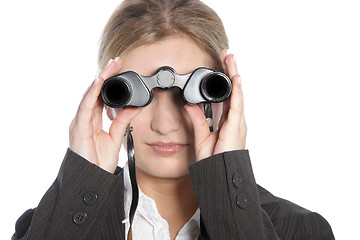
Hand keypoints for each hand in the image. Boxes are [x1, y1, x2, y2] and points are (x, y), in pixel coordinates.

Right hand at [69, 58, 140, 172]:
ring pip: (90, 95)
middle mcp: (84, 119)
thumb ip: (123, 121)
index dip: (109, 83)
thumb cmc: (99, 162)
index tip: (119, 71)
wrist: (92, 180)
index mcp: (92, 121)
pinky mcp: (79, 128)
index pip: (100, 97)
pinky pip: (86, 107)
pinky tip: (99, 82)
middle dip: (105, 76)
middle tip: (116, 62)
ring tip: (110, 66)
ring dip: (100, 79)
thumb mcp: (116, 137)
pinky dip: (92, 93)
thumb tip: (134, 107)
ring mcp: (80, 122)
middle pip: (94, 92)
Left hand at [184, 50, 246, 160]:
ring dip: (234, 75)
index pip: (226, 95)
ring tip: (231, 58)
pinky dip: (237, 91)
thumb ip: (196, 119)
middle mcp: (234, 119)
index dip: (224, 79)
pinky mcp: (237, 126)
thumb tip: (189, 104)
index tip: (220, 65)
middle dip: (230, 71)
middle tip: (227, 55)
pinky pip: (237, 106)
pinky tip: (236, 78)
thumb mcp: (201, 135)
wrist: (219, 175)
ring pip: (237, 93)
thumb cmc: (214, 160)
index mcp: (227, 120)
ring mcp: (237, 122)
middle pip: (233, 90)